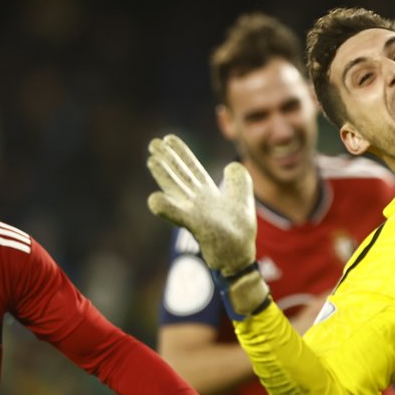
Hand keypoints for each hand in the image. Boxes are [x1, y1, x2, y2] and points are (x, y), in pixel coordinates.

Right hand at [147, 134, 256, 275]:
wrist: (239, 256)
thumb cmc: (238, 230)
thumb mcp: (242, 199)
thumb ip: (239, 180)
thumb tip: (232, 164)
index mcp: (208, 193)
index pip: (192, 168)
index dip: (181, 153)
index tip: (168, 138)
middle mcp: (198, 201)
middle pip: (180, 175)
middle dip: (168, 159)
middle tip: (153, 143)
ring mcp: (195, 213)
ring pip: (176, 190)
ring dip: (164, 176)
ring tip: (152, 160)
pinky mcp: (198, 227)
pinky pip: (179, 215)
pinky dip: (166, 208)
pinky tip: (154, 199)